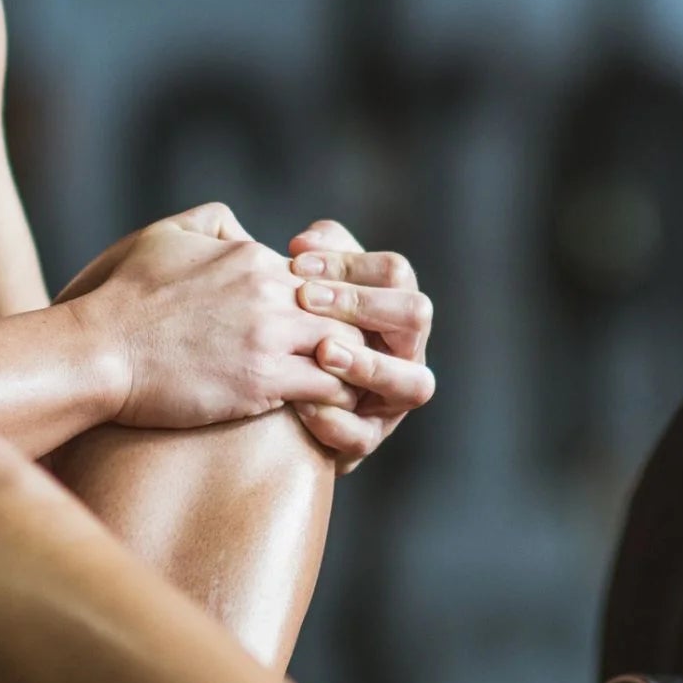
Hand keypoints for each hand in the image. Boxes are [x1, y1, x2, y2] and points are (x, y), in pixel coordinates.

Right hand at [61, 204, 379, 429]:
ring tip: (353, 388)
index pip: (323, 278)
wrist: (97, 351)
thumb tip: (247, 231)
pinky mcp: (263, 381)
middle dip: (356, 335)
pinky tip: (334, 409)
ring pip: (347, 348)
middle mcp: (269, 292)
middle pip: (346, 310)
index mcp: (253, 258)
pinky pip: (330, 388)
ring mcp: (269, 336)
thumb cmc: (124, 297)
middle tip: (362, 361)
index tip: (333, 329)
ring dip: (354, 368)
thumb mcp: (167, 235)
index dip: (334, 305)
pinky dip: (340, 399)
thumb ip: (216, 224)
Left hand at [284, 219, 436, 472]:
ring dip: (369, 365)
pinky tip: (300, 403)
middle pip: (417, 315)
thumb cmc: (290, 330)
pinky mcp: (366, 440)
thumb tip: (306, 242)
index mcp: (392, 308)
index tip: (296, 262)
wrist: (265, 402)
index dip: (349, 264)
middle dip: (363, 304)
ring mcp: (393, 400)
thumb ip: (314, 259)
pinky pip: (363, 435)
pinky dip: (333, 420)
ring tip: (324, 352)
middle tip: (307, 299)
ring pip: (415, 384)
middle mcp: (406, 352)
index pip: (395, 272)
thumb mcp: (303, 288)